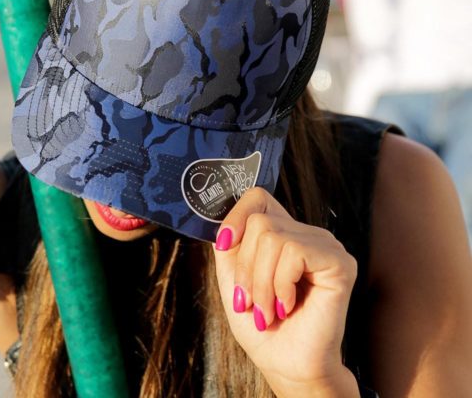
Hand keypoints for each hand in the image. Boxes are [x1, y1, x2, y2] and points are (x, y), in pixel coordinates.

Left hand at [213, 187, 358, 397]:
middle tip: (253, 301)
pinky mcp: (339, 261)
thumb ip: (229, 245)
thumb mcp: (233, 278)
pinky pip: (294, 252)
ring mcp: (325, 244)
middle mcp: (305, 233)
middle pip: (260, 221)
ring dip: (262, 283)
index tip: (225, 244)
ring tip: (269, 309)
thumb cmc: (261, 325)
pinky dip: (281, 284)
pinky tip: (289, 305)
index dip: (236, 215)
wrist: (285, 365)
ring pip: (273, 237)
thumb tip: (221, 221)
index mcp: (282, 233)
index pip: (258, 196)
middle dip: (247, 268)